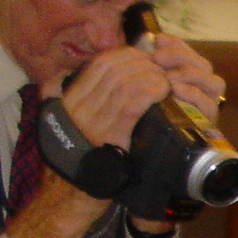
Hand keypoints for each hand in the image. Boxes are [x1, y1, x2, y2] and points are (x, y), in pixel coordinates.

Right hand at [52, 45, 172, 151]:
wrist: (75, 181)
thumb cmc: (83, 148)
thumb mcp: (74, 117)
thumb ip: (79, 93)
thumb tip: (90, 73)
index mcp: (72, 97)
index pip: (101, 63)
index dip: (127, 55)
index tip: (145, 59)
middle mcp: (80, 105)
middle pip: (115, 69)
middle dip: (143, 64)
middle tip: (161, 70)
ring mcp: (94, 120)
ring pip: (125, 83)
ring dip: (151, 76)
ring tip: (165, 81)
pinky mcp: (111, 135)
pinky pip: (132, 105)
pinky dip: (150, 92)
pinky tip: (162, 92)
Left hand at [143, 31, 225, 119]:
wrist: (145, 149)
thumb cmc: (142, 116)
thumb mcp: (143, 86)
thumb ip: (148, 66)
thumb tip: (152, 40)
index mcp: (187, 80)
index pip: (190, 55)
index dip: (177, 44)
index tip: (159, 39)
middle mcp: (202, 91)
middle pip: (204, 65)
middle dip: (182, 56)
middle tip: (158, 57)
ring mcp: (208, 106)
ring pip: (214, 82)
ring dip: (190, 74)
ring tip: (167, 76)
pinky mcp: (209, 122)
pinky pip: (208, 103)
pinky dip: (193, 93)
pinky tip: (175, 89)